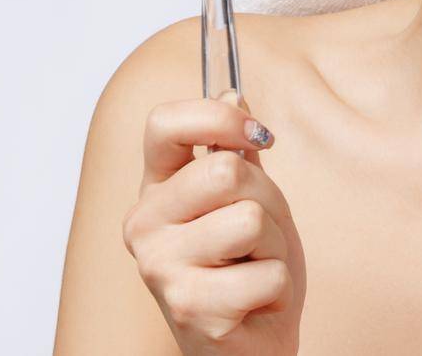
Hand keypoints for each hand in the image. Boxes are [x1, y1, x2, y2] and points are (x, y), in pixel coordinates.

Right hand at [123, 92, 305, 354]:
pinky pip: (266, 271)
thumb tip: (233, 90)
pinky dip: (278, 286)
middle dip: (267, 199)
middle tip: (259, 234)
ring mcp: (161, 268)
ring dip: (275, 245)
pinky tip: (255, 300)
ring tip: (256, 266)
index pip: (163, 123)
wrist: (250, 344)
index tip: (256, 135)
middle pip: (225, 171)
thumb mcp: (247, 198)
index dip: (217, 117)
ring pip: (250, 218)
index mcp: (155, 189)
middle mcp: (144, 225)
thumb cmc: (246, 268)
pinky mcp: (190, 308)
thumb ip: (234, 150)